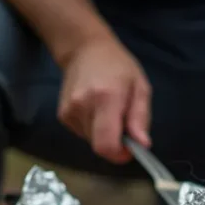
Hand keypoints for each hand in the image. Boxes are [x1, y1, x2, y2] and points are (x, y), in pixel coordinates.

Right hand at [57, 35, 151, 162]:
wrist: (84, 50)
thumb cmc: (118, 66)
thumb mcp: (140, 87)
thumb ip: (141, 117)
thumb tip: (142, 144)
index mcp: (106, 98)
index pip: (106, 145)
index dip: (119, 154)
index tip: (130, 147)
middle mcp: (83, 106)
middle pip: (100, 146)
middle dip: (115, 141)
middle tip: (122, 121)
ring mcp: (69, 111)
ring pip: (91, 141)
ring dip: (104, 133)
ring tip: (108, 110)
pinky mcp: (63, 115)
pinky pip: (83, 133)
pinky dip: (93, 128)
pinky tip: (96, 109)